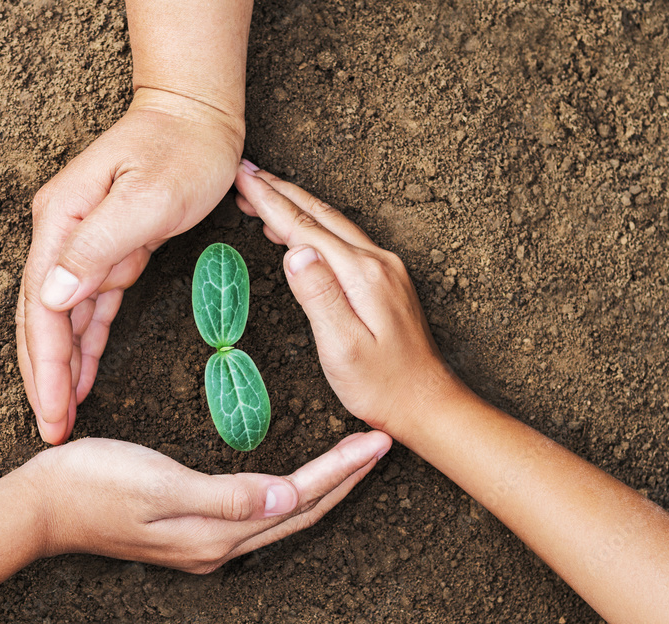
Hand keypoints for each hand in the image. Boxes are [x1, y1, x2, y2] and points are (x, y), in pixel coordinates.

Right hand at [17, 88, 244, 443]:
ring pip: (63, 319)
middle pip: (41, 319)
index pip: (42, 307)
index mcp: (61, 222)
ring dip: (62, 368)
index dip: (46, 366)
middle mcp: (61, 234)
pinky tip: (84, 376)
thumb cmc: (182, 150)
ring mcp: (81, 243)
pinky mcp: (108, 249)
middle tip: (51, 430)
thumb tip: (50, 297)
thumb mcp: (146, 198)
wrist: (198, 114)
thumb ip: (97, 247)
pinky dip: (86, 343)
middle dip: (45, 378)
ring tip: (62, 417)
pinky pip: (91, 308)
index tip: (52, 413)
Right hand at [23, 431, 391, 573]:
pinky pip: (259, 515)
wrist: (41, 506)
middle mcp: (218, 546)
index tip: (376, 440)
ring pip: (283, 516)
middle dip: (345, 480)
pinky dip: (291, 492)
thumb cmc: (92, 483)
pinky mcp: (192, 533)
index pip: (297, 500)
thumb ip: (223, 496)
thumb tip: (287, 501)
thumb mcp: (157, 485)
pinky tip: (296, 480)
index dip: (340, 470)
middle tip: (381, 444)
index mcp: (215, 533)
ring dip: (324, 488)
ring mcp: (205, 544)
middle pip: (300, 514)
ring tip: (354, 459)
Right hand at [234, 161, 458, 442]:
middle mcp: (377, 262)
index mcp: (362, 275)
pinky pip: (342, 241)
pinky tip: (299, 234)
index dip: (270, 202)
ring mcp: (384, 269)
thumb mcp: (343, 348)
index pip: (306, 229)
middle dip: (279, 192)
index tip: (242, 178)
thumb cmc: (382, 386)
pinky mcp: (385, 281)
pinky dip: (314, 227)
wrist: (427, 404)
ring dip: (296, 205)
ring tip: (263, 194)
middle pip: (319, 215)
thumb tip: (295, 251)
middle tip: (245, 173)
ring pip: (331, 224)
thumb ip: (319, 296)